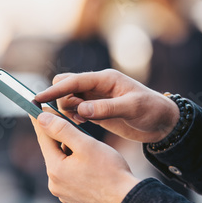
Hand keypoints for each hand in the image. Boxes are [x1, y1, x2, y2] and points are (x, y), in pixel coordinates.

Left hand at [30, 111, 139, 202]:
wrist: (128, 202)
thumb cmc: (110, 172)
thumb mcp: (86, 145)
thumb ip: (62, 129)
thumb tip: (42, 118)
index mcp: (55, 169)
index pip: (43, 138)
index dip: (42, 120)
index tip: (36, 107)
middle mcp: (55, 184)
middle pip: (54, 151)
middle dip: (63, 138)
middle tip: (74, 126)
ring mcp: (64, 193)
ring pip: (63, 163)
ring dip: (72, 153)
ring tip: (91, 151)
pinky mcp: (74, 198)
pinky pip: (71, 176)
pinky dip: (78, 166)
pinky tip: (92, 165)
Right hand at [34, 69, 178, 142]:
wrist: (164, 123)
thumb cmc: (152, 110)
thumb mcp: (132, 108)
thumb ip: (106, 108)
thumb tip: (80, 109)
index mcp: (105, 79)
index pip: (73, 81)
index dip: (54, 90)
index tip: (37, 99)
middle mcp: (98, 86)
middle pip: (66, 85)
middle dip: (59, 99)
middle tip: (66, 116)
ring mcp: (96, 97)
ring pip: (69, 98)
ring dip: (66, 109)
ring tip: (80, 121)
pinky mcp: (97, 109)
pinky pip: (76, 109)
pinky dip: (73, 116)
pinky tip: (82, 123)